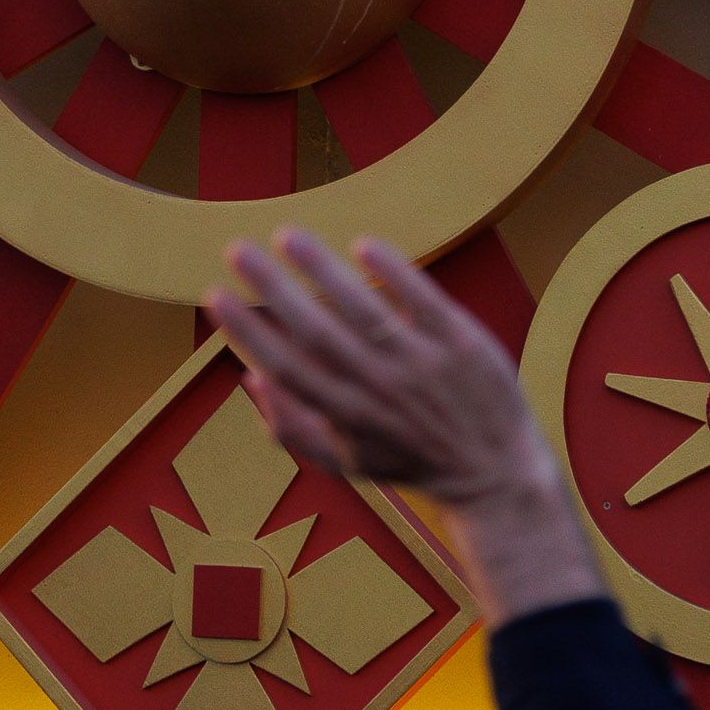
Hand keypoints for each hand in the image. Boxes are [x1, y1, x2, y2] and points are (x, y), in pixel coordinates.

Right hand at [209, 231, 600, 628]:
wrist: (495, 474)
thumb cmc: (412, 462)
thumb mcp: (347, 464)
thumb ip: (293, 429)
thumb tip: (249, 380)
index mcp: (348, 418)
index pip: (286, 369)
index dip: (247, 333)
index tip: (214, 296)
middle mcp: (381, 390)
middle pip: (316, 334)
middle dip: (271, 291)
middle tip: (236, 250)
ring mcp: (423, 364)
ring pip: (363, 311)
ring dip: (321, 270)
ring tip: (287, 235)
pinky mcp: (462, 342)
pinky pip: (422, 300)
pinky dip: (392, 273)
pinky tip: (362, 244)